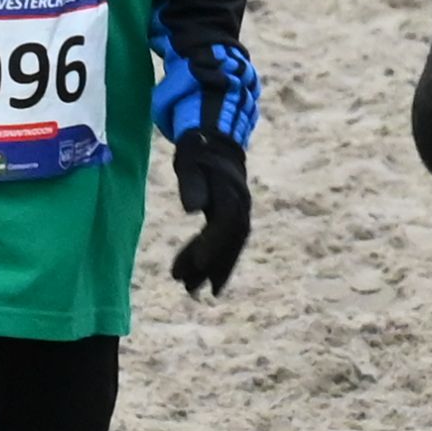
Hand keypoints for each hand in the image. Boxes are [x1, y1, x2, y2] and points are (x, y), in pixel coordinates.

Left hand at [168, 128, 251, 301]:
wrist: (217, 139)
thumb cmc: (198, 150)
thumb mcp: (189, 162)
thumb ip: (191, 184)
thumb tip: (191, 210)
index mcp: (230, 192)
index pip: (224, 224)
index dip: (210, 246)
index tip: (196, 265)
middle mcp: (241, 204)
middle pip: (230, 241)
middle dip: (212, 267)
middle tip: (190, 290)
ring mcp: (241, 211)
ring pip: (231, 245)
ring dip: (215, 269)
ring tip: (193, 291)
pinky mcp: (234, 216)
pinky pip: (229, 242)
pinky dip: (219, 261)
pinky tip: (205, 277)